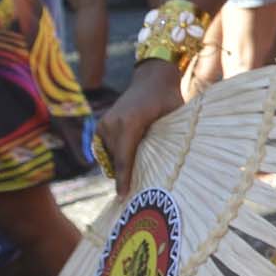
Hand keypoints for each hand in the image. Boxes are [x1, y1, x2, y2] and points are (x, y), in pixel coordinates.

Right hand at [97, 61, 183, 197]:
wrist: (152, 79)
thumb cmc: (168, 98)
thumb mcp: (174, 118)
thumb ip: (167, 139)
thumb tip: (168, 165)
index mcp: (130, 122)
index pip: (125, 158)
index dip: (124, 179)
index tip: (123, 196)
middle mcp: (112, 123)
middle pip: (117, 160)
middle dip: (125, 176)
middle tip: (136, 193)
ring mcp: (104, 123)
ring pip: (110, 155)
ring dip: (120, 166)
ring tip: (134, 177)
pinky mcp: (101, 124)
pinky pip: (106, 148)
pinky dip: (116, 156)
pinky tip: (128, 162)